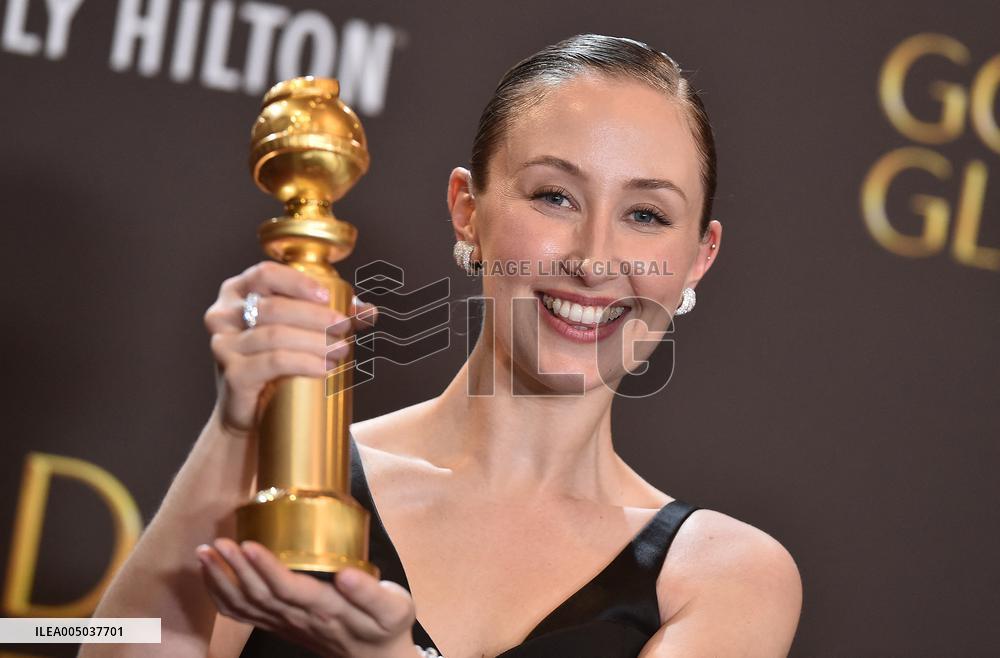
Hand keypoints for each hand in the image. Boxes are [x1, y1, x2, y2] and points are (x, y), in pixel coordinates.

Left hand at [196, 539, 417, 657]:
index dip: (267, 569)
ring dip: (222, 580)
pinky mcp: (279, 625)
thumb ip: (370, 592)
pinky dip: (221, 594)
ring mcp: (286, 624)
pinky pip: (243, 614)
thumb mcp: (393, 608)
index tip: (249, 544)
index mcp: (327, 610)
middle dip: (236, 569)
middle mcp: (300, 618)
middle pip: (260, 597)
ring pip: (246, 606)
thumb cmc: (386, 626)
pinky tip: (211, 572)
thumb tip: (345, 575)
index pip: (290, 590)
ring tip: (205, 552)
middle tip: (218, 543)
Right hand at [202, 261, 377, 435]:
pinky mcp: (232, 373)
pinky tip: (324, 368)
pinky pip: (273, 362)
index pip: (265, 274)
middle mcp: (223, 314)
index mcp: (236, 292)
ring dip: (316, 341)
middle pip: (274, 307)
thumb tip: (369, 311)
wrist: (249, 410)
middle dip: (316, 316)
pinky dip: (304, 363)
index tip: (327, 296)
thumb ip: (329, 316)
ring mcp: (223, 344)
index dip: (297, 282)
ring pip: (276, 335)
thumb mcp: (296, 331)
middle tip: (344, 328)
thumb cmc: (274, 363)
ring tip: (341, 351)